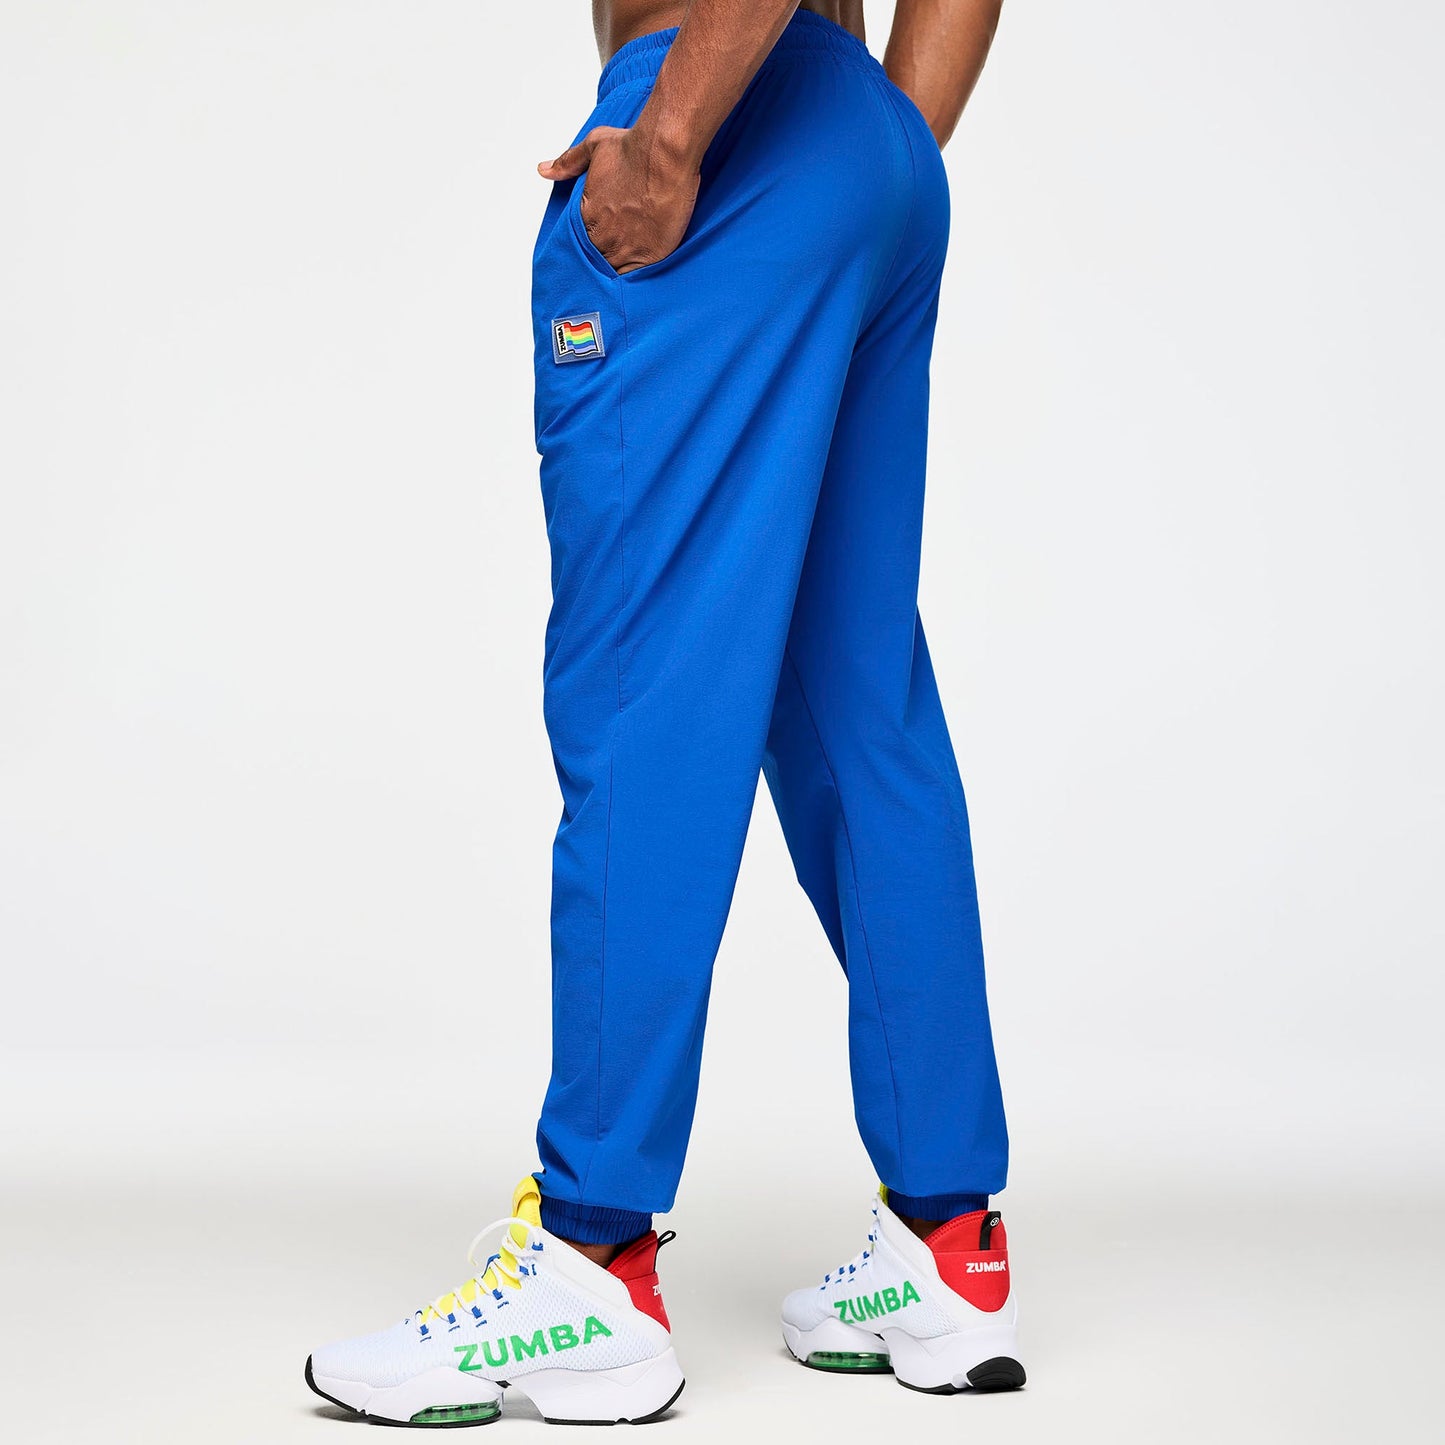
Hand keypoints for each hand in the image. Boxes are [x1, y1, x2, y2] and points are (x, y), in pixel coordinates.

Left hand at [538, 124, 698, 273]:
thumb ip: (568, 162)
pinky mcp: (648, 255)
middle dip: (602, 260)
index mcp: (586, 214)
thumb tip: (544, 169)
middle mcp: (602, 235)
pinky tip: (637, 279)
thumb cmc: (633, 149)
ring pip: (614, 272)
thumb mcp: (594, 146)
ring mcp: (625, 247)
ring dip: (617, 272)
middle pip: (596, 260)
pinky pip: (636, 278)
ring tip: (622, 275)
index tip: (597, 244)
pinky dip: (635, 279)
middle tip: (611, 261)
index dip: (589, 244)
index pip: (579, 241)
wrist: (663, 155)